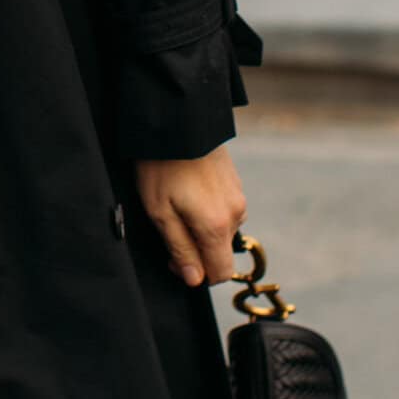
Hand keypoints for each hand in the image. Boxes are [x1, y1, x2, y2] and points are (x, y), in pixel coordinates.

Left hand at [136, 146, 247, 287]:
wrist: (177, 120)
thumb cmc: (162, 166)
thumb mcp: (159, 212)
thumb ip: (180, 248)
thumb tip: (194, 279)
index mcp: (217, 226)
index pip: (220, 272)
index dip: (197, 274)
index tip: (174, 259)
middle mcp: (235, 213)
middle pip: (220, 251)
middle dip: (197, 249)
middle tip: (168, 228)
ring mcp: (238, 195)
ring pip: (222, 229)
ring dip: (202, 227)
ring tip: (176, 203)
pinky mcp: (235, 182)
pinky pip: (224, 209)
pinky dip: (208, 210)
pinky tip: (188, 191)